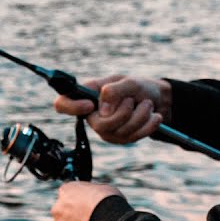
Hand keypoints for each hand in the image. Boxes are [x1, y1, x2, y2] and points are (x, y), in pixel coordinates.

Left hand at [51, 181, 122, 220]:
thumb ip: (92, 193)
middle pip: (64, 214)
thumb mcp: (103, 189)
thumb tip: (94, 197)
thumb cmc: (109, 202)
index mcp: (66, 191)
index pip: (68, 195)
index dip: (80, 202)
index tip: (89, 207)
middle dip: (74, 219)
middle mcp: (57, 209)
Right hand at [53, 74, 171, 143]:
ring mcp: (105, 130)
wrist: (157, 99)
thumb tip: (103, 110)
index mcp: (87, 95)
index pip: (62, 104)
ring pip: (120, 131)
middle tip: (134, 100)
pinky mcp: (120, 139)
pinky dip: (148, 125)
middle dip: (124, 113)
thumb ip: (115, 90)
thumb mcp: (129, 81)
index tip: (90, 105)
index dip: (71, 107)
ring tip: (148, 104)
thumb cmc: (137, 87)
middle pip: (100, 125)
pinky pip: (132, 138)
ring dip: (140, 116)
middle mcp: (92, 115)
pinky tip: (155, 117)